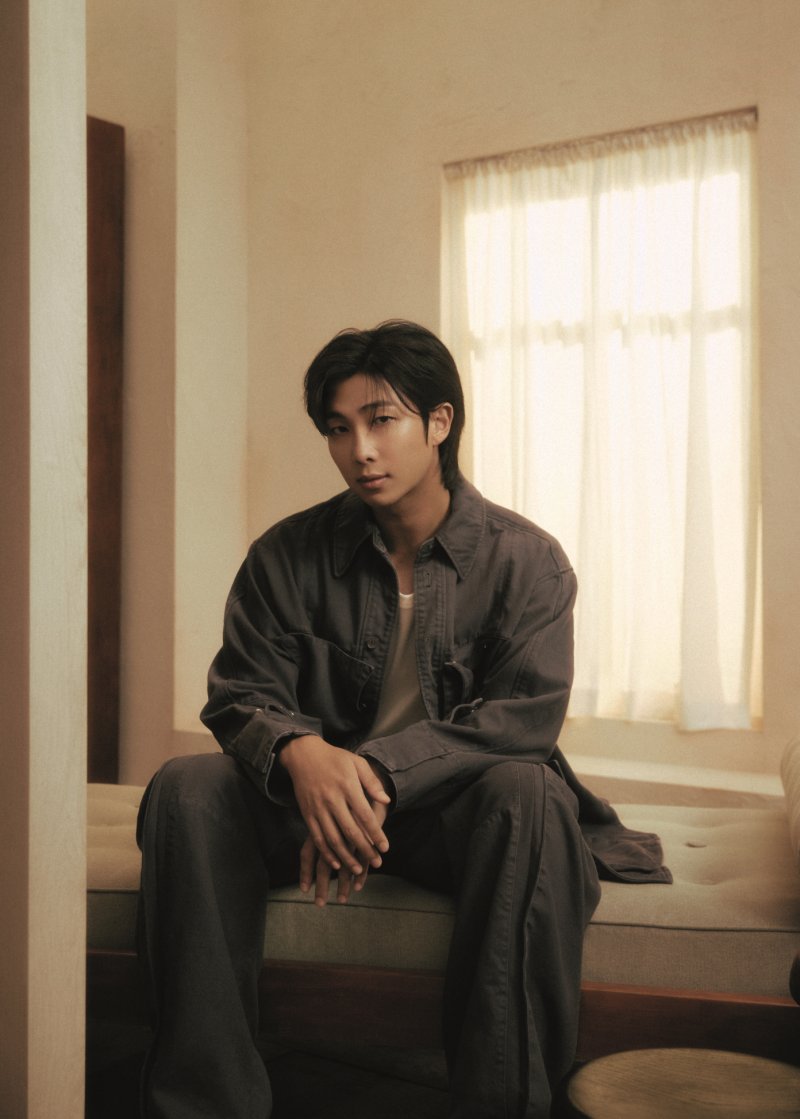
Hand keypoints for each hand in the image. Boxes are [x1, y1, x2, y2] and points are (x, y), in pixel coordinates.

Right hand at [279, 735, 390, 877]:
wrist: (303, 754)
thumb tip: (386, 800)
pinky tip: (335, 862)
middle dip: (364, 849)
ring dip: (345, 857)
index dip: (376, 833)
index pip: (364, 815)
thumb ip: (371, 782)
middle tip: (377, 863)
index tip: (385, 848)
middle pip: (350, 830)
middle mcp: (332, 799)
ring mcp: (317, 808)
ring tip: (358, 869)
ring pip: (332, 838)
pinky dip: (326, 852)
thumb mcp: (356, 763)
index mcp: (347, 786)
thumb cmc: (335, 758)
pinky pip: (316, 837)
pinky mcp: (307, 813)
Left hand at [300, 798, 389, 906]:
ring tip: (342, 900)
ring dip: (343, 884)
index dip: (305, 872)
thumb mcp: (320, 810)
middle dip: (322, 887)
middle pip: (324, 865)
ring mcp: (349, 836)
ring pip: (344, 865)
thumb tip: (313, 845)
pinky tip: (358, 886)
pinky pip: (362, 859)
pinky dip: (361, 874)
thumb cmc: (341, 788)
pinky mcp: (365, 836)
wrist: (363, 776)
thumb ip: (320, 827)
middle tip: (320, 905)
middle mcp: (332, 832)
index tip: (304, 890)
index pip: (308, 854)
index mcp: (319, 825)